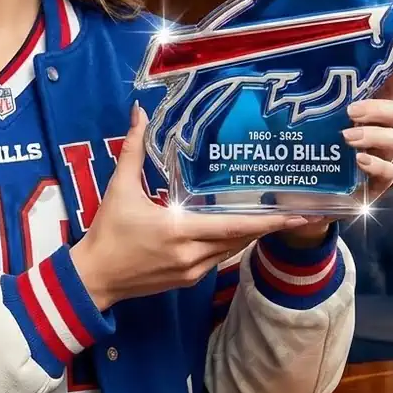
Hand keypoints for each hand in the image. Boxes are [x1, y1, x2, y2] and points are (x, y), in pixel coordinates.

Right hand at [70, 104, 318, 310]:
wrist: (94, 278)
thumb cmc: (107, 232)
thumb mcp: (120, 188)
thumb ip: (133, 149)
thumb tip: (139, 113)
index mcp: (178, 231)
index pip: (233, 226)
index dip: (267, 221)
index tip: (296, 214)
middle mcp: (192, 255)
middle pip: (241, 239)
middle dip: (269, 226)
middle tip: (299, 212)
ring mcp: (192, 271)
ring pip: (231, 251)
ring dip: (252, 234)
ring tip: (276, 217)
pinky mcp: (188, 280)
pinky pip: (219, 259)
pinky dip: (232, 243)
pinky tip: (240, 230)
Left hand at [279, 60, 392, 244]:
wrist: (296, 196)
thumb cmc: (299, 153)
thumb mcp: (299, 127)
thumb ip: (301, 105)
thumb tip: (284, 77)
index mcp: (358, 114)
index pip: (384, 91)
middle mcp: (373, 132)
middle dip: (377, 109)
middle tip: (350, 112)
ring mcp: (377, 158)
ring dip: (373, 135)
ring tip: (347, 138)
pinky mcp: (375, 184)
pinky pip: (388, 172)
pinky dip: (376, 165)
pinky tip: (359, 162)